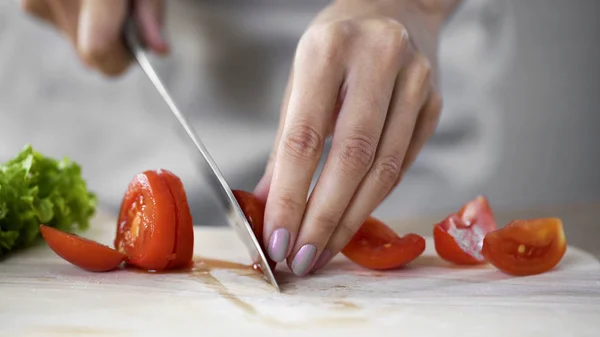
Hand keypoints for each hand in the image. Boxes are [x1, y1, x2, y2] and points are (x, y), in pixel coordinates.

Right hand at [20, 0, 167, 75]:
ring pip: (75, 41)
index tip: (134, 53)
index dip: (120, 59)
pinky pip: (60, 27)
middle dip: (112, 45)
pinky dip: (76, 18)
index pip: (99, 46)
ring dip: (92, 30)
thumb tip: (159, 51)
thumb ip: (151, 13)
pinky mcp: (30, 2)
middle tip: (124, 17)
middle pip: (89, 53)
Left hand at [254, 0, 456, 275]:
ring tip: (323, 251)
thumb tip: (269, 203)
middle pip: (351, 158)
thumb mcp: (301, 79)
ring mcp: (415, 81)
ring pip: (384, 169)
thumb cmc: (338, 45)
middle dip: (323, 219)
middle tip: (301, 258)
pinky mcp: (435, 104)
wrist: (397, 7)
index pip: (305, 136)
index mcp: (328, 49)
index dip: (290, 195)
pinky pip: (403, 164)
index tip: (276, 238)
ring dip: (350, 220)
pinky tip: (351, 221)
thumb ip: (286, 142)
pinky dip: (374, 199)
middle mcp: (378, 60)